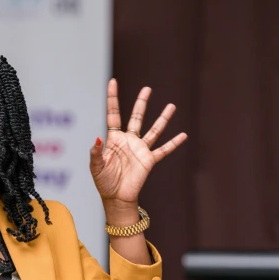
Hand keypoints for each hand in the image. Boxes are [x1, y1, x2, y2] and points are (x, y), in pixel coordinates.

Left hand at [90, 79, 187, 204]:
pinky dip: (173, 143)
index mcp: (114, 139)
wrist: (117, 197)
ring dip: (163, 119)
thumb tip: (98, 138)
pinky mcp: (149, 160)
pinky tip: (183, 135)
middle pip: (136, 117)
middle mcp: (129, 141)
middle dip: (141, 103)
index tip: (113, 81)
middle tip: (147, 89)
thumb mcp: (96, 166)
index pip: (113, 114)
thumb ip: (96, 152)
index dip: (113, 98)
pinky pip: (163, 150)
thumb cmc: (104, 181)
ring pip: (154, 130)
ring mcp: (140, 149)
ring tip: (171, 106)